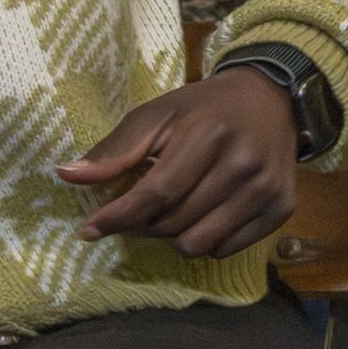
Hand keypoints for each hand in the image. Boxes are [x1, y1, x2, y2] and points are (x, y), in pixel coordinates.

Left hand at [60, 66, 307, 257]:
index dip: (118, 217)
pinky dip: (207, 241)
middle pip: (174, 223)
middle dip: (144, 225)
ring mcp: (266, 189)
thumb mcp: (158, 114)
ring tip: (172, 212)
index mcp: (208, 135)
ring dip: (174, 236)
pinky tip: (204, 215)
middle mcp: (242, 164)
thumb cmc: (205, 107)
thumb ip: (115, 148)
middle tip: (139, 211)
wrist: (271, 99)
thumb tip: (65, 175)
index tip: (89, 231)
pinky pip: (227, 249)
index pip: (156, 193)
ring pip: (198, 243)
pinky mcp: (282, 208)